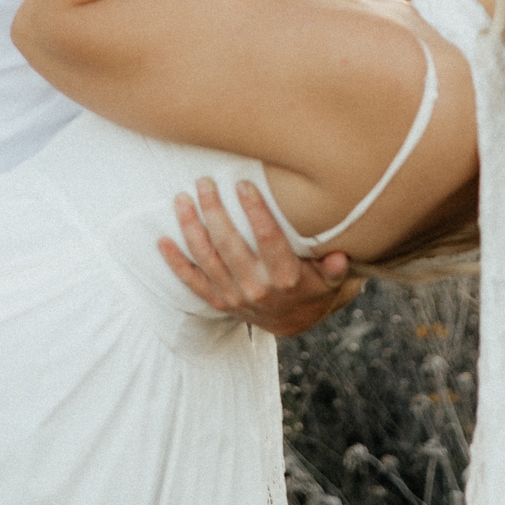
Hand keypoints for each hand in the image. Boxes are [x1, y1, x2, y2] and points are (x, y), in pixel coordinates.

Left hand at [156, 171, 358, 328]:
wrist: (292, 322)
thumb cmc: (311, 287)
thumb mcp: (330, 279)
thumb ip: (334, 267)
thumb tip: (341, 256)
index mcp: (285, 277)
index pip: (268, 239)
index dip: (255, 210)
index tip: (243, 183)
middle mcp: (256, 287)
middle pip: (230, 244)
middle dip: (215, 211)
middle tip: (204, 182)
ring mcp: (233, 295)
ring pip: (207, 258)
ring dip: (191, 228)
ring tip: (182, 199)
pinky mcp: (218, 301)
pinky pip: (192, 282)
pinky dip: (176, 262)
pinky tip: (162, 240)